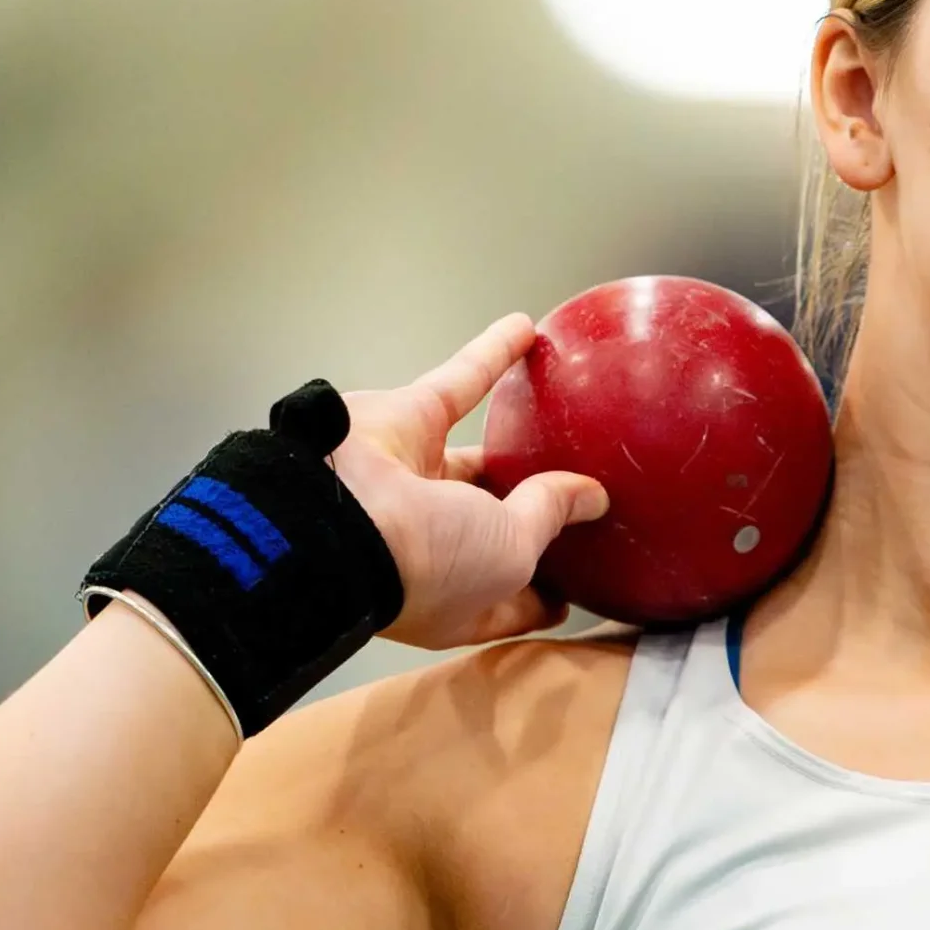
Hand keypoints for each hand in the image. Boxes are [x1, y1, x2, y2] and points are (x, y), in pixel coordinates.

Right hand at [326, 315, 608, 648]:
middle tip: (580, 488)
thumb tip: (591, 498)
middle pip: (494, 520)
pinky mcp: (403, 421)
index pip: (514, 600)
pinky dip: (492, 353)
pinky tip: (527, 330)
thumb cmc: (426, 562)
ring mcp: (413, 479)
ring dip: (515, 430)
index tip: (585, 580)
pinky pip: (458, 381)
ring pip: (476, 449)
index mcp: (458, 596)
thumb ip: (550, 517)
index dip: (548, 592)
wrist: (338, 517)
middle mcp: (432, 540)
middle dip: (530, 508)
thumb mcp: (513, 553)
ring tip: (564, 416)